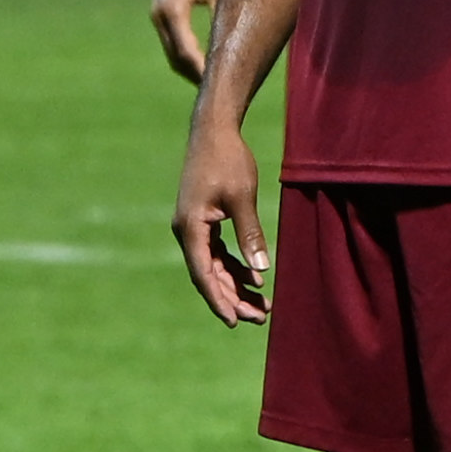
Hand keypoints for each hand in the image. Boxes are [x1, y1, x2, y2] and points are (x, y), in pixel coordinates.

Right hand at [148, 0, 221, 84]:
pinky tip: (204, 64)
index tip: (219, 85)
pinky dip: (186, 56)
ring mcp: (157, 16)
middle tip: (221, 92)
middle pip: (176, 58)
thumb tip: (236, 44)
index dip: (201, 71)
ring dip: (190, 69)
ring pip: (172, 53)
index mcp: (173, 10)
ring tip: (214, 84)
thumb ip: (222, 15)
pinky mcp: (161, 14)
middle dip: (196, 76)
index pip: (186, 51)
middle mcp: (160, 16)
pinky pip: (172, 43)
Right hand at [175, 118, 270, 328]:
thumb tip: (261, 270)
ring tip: (263, 305)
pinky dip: (235, 266)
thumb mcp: (241, 197)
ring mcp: (194, 227)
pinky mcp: (203, 221)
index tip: (235, 322)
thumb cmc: (227, 159)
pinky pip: (217, 252)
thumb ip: (250, 234)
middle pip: (209, 275)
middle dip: (234, 298)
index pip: (204, 273)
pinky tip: (256, 278)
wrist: (214, 130)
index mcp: (191, 227)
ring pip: (214, 266)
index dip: (219, 300)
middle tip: (260, 318)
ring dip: (236, 285)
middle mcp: (187, 231)